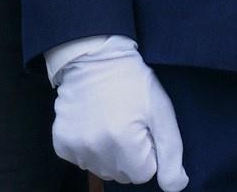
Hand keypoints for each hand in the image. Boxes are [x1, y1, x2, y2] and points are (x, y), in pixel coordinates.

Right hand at [49, 37, 188, 189]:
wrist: (94, 58)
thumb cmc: (133, 83)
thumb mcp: (162, 112)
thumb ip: (172, 153)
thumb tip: (176, 186)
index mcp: (124, 141)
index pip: (144, 174)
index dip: (148, 151)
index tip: (143, 127)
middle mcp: (96, 148)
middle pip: (123, 174)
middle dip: (129, 154)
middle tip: (127, 122)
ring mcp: (75, 147)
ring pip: (102, 170)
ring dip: (108, 153)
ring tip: (109, 121)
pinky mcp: (61, 143)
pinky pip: (81, 161)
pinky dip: (88, 148)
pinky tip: (92, 124)